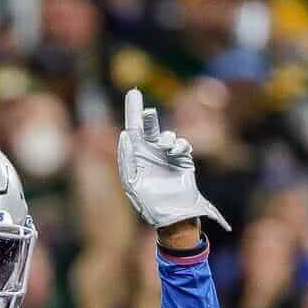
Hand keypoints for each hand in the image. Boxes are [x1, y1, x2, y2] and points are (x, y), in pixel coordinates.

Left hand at [117, 88, 228, 233]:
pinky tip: (174, 151)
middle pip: (149, 128)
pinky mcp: (183, 160)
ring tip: (164, 146)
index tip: (134, 93)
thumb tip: (125, 134)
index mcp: (137, 157)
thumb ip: (127, 158)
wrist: (171, 215)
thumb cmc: (148, 202)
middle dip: (147, 116)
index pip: (133, 130)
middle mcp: (151, 153)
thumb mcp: (131, 181)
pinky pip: (181, 144)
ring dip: (165, 138)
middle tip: (142, 105)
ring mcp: (167, 156)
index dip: (133, 111)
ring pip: (167, 136)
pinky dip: (178, 145)